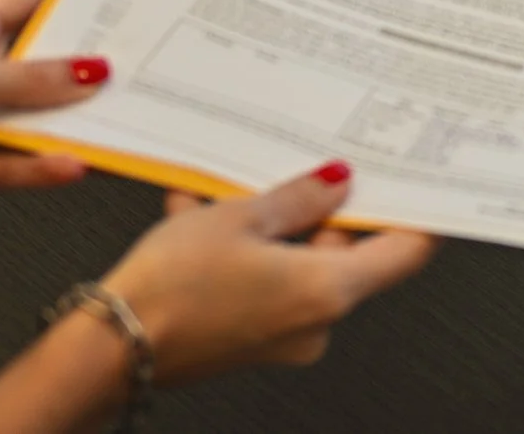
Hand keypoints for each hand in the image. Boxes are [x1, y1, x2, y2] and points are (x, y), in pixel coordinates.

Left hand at [0, 0, 107, 229]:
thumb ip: (33, 80)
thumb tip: (89, 71)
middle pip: (53, 66)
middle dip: (92, 70)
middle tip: (139, 69)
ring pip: (44, 121)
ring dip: (76, 126)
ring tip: (116, 123)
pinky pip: (23, 165)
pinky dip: (49, 166)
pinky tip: (72, 162)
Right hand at [99, 165, 436, 382]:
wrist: (103, 350)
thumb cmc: (169, 290)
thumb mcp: (241, 217)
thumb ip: (300, 196)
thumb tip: (336, 182)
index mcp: (328, 290)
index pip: (407, 253)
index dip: (418, 214)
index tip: (420, 185)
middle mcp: (314, 323)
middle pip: (343, 251)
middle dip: (314, 208)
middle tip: (291, 172)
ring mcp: (281, 337)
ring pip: (292, 261)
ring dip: (263, 225)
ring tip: (222, 194)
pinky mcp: (247, 341)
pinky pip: (259, 282)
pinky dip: (237, 252)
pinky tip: (199, 219)